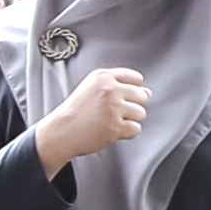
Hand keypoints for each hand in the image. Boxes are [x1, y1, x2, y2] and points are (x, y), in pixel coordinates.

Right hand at [30, 65, 151, 171]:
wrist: (61, 131)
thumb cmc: (76, 111)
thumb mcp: (92, 87)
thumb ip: (118, 85)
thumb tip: (148, 92)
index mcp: (103, 77)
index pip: (136, 78)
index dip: (133, 90)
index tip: (121, 98)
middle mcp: (110, 90)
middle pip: (142, 96)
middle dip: (132, 106)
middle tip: (115, 112)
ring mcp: (113, 108)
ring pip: (141, 113)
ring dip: (130, 120)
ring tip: (112, 121)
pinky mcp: (115, 127)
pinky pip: (136, 129)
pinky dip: (127, 133)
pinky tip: (112, 130)